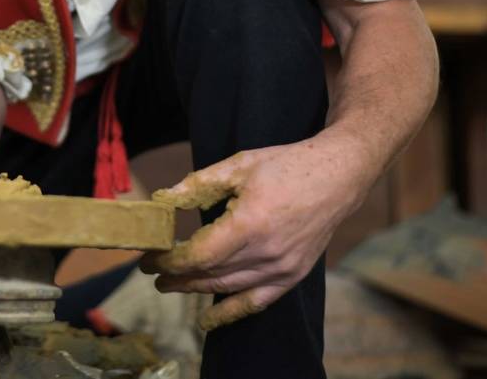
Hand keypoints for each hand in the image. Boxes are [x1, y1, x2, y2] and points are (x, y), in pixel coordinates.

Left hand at [141, 136, 368, 330]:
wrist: (336, 177)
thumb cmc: (286, 166)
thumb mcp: (238, 165)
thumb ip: (198, 185)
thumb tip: (162, 200)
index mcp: (250, 223)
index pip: (199, 255)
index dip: (170, 261)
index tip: (150, 257)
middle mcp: (266, 252)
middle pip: (209, 274)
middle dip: (176, 275)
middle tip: (151, 271)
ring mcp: (282, 268)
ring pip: (228, 288)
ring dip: (194, 290)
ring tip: (169, 286)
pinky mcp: (293, 275)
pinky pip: (256, 302)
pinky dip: (230, 313)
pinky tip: (208, 319)